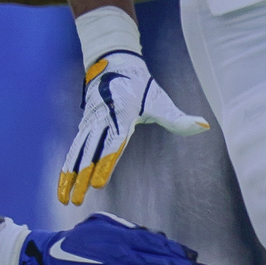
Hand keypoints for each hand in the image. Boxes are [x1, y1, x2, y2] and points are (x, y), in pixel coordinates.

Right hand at [17, 212, 212, 264]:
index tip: (196, 258)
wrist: (48, 262)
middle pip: (163, 264)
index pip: (160, 245)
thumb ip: (130, 230)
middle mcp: (123, 257)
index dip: (180, 253)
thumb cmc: (77, 240)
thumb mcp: (103, 225)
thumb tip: (158, 237)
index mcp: (123, 238)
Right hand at [57, 48, 209, 204]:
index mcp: (121, 116)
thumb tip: (203, 126)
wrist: (114, 63)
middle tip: (76, 201)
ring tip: (64, 199)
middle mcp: (102, 120)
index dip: (104, 165)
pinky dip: (66, 166)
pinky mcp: (84, 125)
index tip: (97, 184)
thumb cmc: (140, 85)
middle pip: (89, 154)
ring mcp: (90, 123)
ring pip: (77, 153)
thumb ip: (178, 119)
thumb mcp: (159, 100)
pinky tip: (63, 183)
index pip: (112, 145)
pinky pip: (74, 148)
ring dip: (69, 177)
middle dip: (82, 179)